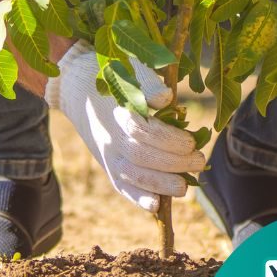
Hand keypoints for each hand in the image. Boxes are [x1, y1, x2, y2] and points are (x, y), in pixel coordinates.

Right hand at [43, 41, 204, 212]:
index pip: (144, 131)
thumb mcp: (129, 71)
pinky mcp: (106, 165)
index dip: (171, 139)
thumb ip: (147, 84)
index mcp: (116, 111)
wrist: (76, 86)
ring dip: (161, 184)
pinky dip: (137, 198)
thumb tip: (167, 98)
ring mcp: (106, 153)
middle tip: (199, 160)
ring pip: (132, 176)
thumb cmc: (113, 75)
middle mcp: (109, 135)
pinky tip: (156, 205)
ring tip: (185, 185)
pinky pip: (120, 186)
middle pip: (141, 157)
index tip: (192, 140)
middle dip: (175, 163)